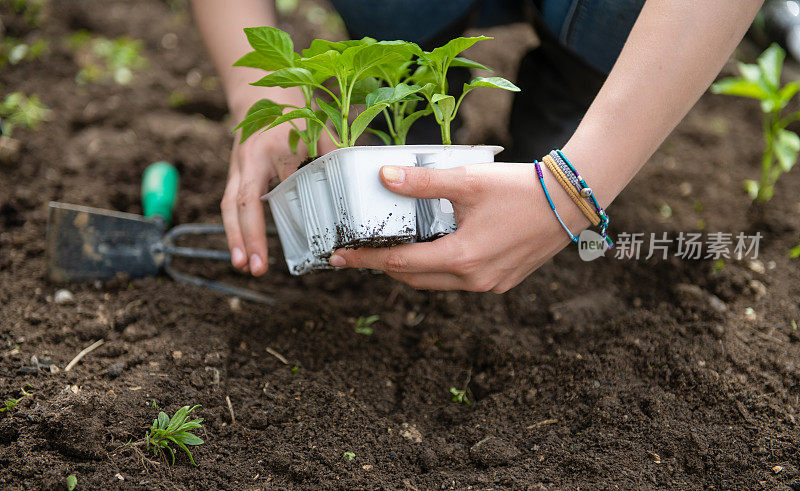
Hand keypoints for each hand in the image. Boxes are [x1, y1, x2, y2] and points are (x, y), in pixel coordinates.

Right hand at [222, 90, 335, 275]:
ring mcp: (237, 168)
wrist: (260, 92)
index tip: (292, 239)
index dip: (273, 218)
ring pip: (229, 207)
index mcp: (270, 149)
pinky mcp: (234, 174)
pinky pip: (230, 205)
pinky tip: (243, 253)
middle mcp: (248, 161)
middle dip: (247, 237)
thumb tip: (361, 176)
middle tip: (254, 268)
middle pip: (241, 204)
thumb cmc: (294, 112)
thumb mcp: (316, 127)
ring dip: (235, 239)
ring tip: (243, 267)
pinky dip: (235, 230)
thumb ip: (335, 152)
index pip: (274, 188)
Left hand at [328, 163, 591, 291]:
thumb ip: (422, 182)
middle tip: (362, 252)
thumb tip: (383, 177)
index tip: (339, 257)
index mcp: (461, 258)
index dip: (366, 260)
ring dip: (413, 269)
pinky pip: (459, 281)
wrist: (571, 201)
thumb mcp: (466, 180)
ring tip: (394, 249)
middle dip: (386, 267)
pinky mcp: (503, 281)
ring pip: (437, 283)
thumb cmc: (520, 188)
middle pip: (415, 279)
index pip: (399, 264)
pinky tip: (435, 249)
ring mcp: (490, 284)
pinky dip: (440, 269)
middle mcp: (474, 280)